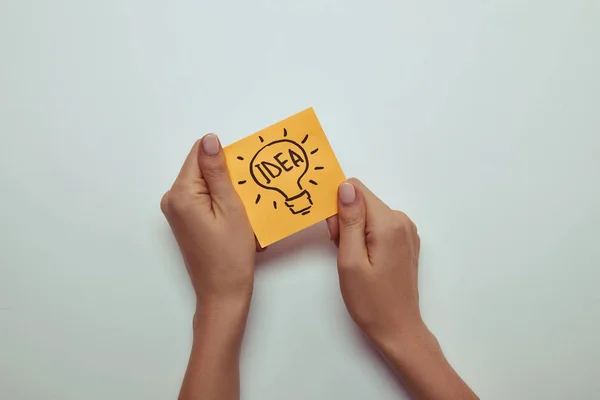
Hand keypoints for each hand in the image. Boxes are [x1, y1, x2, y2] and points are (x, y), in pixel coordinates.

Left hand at [161, 134, 255, 307]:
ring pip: (205, 184)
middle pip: (201, 169)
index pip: (199, 154)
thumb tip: (210, 140)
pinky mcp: (184, 221)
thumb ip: (218, 172)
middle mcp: (172, 199)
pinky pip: (203, 199)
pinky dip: (221, 201)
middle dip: (226, 174)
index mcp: (181, 193)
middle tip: (248, 193)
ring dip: (226, 189)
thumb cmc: (230, 255)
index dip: (225, 157)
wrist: (222, 293)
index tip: (244, 172)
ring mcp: (176, 211)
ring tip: (246, 205)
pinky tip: (237, 215)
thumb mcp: (230, 207)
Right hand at [327, 178, 421, 347]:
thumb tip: (346, 187)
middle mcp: (402, 221)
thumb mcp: (351, 260)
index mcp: (389, 223)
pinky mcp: (405, 242)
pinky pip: (379, 226)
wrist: (398, 329)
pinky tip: (363, 259)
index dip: (338, 207)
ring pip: (369, 214)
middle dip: (345, 220)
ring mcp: (407, 231)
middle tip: (342, 251)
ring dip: (354, 230)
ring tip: (352, 259)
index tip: (334, 233)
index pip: (356, 190)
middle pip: (363, 202)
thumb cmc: (370, 300)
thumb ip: (349, 221)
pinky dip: (366, 237)